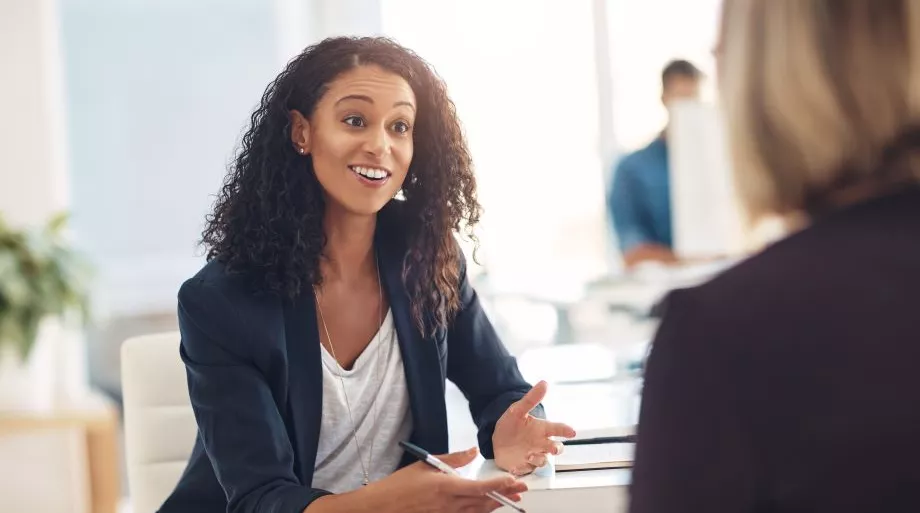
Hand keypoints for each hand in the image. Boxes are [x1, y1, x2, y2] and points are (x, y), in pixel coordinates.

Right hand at [361, 447, 526, 512]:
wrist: (382, 506)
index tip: (513, 480)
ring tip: (512, 499)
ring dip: (496, 505)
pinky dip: (480, 512)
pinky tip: (488, 508)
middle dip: (505, 495)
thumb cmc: (400, 485)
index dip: (498, 485)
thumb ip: (453, 459)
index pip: (479, 487)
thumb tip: (473, 451)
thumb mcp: (426, 464)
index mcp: (445, 487)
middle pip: (483, 502)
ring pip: (477, 512)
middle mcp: (449, 504)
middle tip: (521, 489)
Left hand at [493, 380, 576, 475]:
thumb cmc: (511, 424)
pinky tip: (516, 466)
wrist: (497, 440)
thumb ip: (531, 399)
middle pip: (555, 448)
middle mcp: (541, 443)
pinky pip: (527, 470)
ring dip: (539, 459)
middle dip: (556, 448)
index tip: (572, 432)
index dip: (565, 430)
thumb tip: (544, 383)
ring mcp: (534, 456)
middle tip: (553, 447)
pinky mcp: (524, 466)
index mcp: (542, 429)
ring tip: (530, 456)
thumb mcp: (518, 410)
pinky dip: (523, 469)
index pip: (557, 429)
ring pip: (543, 460)